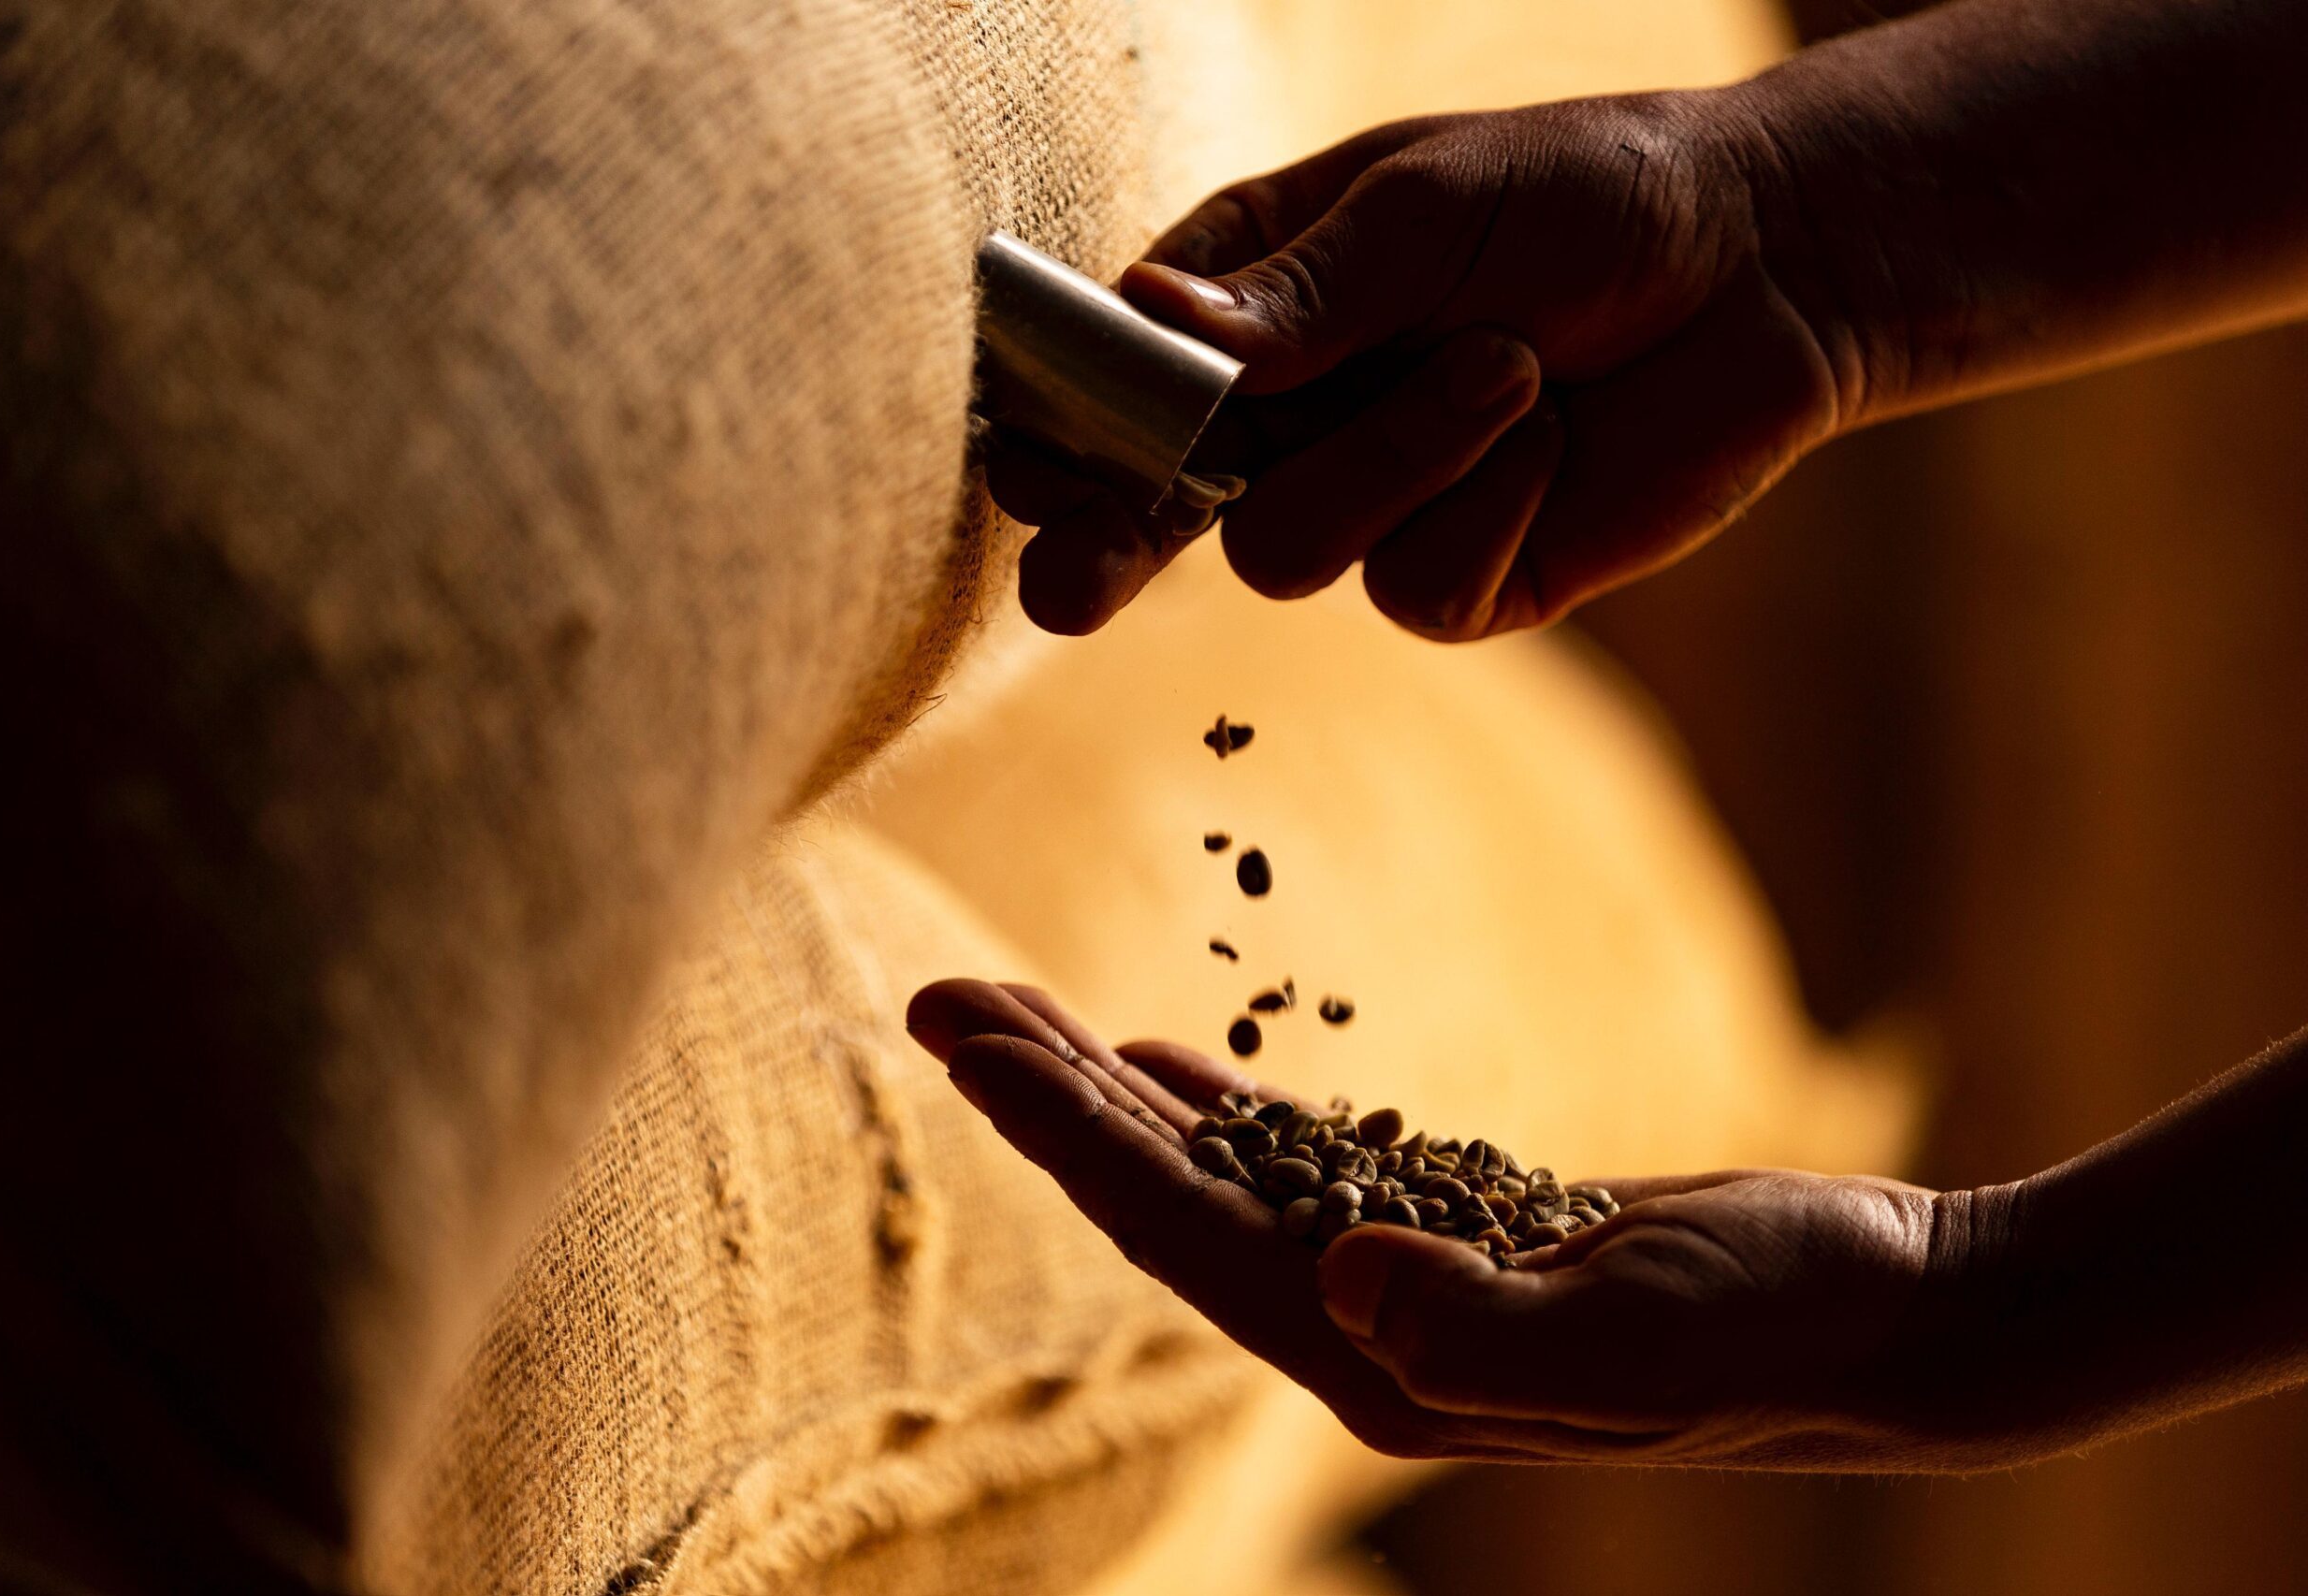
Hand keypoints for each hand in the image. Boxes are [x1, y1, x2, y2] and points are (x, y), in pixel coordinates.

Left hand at [906, 978, 2013, 1468]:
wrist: (1895, 1321)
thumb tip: (1335, 1280)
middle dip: (1047, 1094)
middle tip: (944, 994)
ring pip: (1214, 1176)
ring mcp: (1405, 1284)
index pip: (1171, 1227)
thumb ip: (1486, 1325)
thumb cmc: (1786, 1328)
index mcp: (1381, 1359)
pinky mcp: (1455, 1233)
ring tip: (1012, 1014)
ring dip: (1107, 1093)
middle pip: (1161, 1196)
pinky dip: (1217, 1110)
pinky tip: (1157, 1066)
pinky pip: (1297, 1166)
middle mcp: (1367, 1331)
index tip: (963, 1031)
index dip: (1057, 1127)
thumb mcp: (1643, 1331)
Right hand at [996, 92, 1843, 638]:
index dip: (1062, 423)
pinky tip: (1551, 436)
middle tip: (1063, 587)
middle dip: (1105, 545)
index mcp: (1248, 302)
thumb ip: (1301, 291)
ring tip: (1511, 366)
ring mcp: (1364, 504)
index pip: (1113, 377)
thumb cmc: (1589, 195)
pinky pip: (1410, 587)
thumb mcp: (1434, 211)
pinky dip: (1487, 502)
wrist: (1769, 268)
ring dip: (1397, 457)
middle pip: (1154, 509)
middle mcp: (1286, 416)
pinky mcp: (1453, 579)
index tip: (1027, 457)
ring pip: (1282, 554)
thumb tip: (1150, 315)